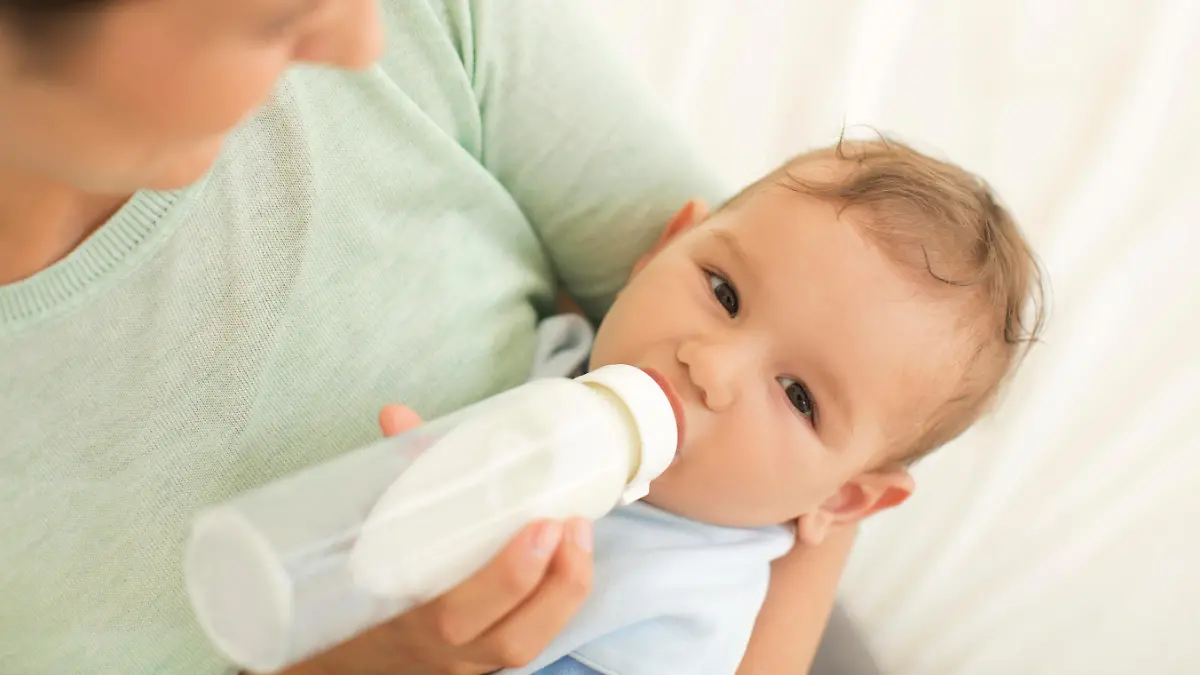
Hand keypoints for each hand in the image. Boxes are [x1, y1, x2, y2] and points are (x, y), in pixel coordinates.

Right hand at [280, 404, 594, 674]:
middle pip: (506, 638)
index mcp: (402, 617)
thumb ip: (393, 476)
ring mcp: (467, 664)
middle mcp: (439, 649)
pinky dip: (558, 605)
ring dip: (564, 594)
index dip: (504, 578)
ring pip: (525, 647)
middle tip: (567, 522)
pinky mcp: (487, 663)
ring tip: (580, 535)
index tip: (538, 525)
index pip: (452, 614)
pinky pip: (531, 642)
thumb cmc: (363, 584)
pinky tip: (574, 560)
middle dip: (548, 580)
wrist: (350, 656)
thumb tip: (396, 415)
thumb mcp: (372, 534)